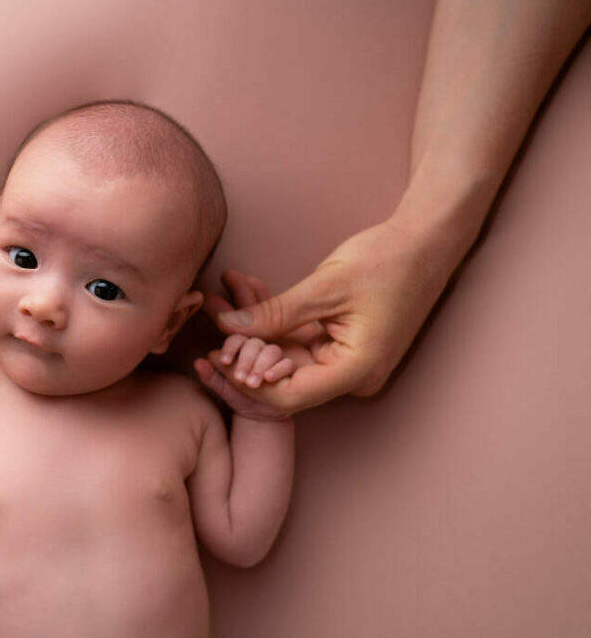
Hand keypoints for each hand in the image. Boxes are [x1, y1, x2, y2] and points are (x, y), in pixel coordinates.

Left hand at [194, 334, 296, 419]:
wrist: (260, 417)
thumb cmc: (239, 397)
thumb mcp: (223, 389)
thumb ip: (210, 376)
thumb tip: (198, 362)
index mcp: (241, 349)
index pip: (236, 339)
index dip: (230, 348)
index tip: (225, 362)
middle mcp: (259, 349)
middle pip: (254, 343)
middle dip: (246, 360)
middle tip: (239, 378)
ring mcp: (276, 358)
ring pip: (271, 351)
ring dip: (261, 366)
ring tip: (252, 384)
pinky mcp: (290, 369)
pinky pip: (288, 364)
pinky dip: (279, 370)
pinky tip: (269, 379)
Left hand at [204, 216, 450, 413]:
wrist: (426, 241)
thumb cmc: (387, 260)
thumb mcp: (324, 287)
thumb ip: (274, 314)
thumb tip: (227, 328)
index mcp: (356, 371)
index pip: (287, 396)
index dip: (246, 383)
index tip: (213, 358)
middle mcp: (352, 376)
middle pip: (282, 378)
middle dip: (242, 349)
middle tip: (209, 316)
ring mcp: (346, 361)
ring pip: (285, 356)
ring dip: (253, 330)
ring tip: (220, 297)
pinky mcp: (340, 344)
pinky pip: (297, 341)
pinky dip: (272, 321)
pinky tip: (245, 293)